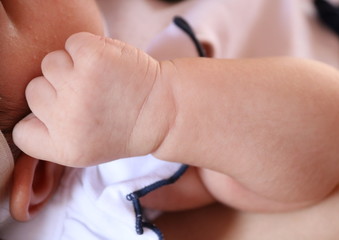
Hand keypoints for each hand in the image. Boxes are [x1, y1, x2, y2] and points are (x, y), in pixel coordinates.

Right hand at [13, 32, 172, 166]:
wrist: (164, 109)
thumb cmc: (126, 126)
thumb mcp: (88, 149)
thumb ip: (55, 135)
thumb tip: (33, 109)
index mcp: (64, 149)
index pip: (22, 132)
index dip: (42, 119)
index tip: (66, 116)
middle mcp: (67, 120)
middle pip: (34, 91)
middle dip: (60, 91)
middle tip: (92, 97)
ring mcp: (79, 86)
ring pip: (50, 64)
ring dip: (72, 67)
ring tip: (100, 80)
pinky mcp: (93, 59)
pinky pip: (73, 43)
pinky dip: (88, 48)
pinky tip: (108, 65)